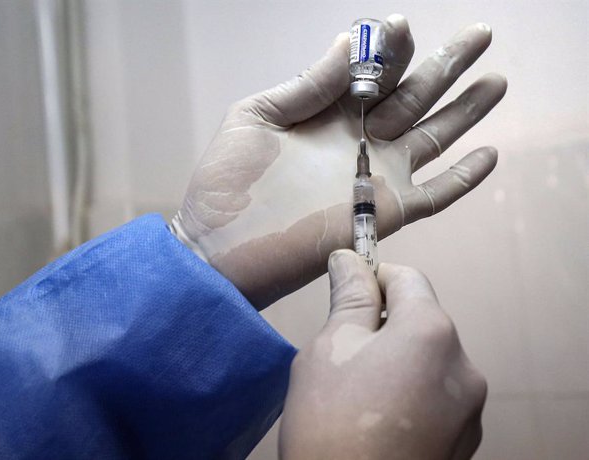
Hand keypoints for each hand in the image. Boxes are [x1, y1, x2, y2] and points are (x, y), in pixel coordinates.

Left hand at [172, 15, 506, 307]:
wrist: (221, 247)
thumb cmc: (227, 182)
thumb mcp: (257, 118)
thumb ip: (305, 85)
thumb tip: (348, 41)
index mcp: (327, 114)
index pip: (372, 72)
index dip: (390, 48)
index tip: (400, 25)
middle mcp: (359, 140)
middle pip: (414, 96)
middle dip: (446, 64)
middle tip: (481, 33)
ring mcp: (376, 177)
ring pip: (433, 137)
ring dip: (466, 110)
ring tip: (496, 81)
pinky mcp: (386, 213)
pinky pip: (436, 194)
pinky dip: (464, 177)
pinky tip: (490, 153)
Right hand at [279, 250, 486, 459]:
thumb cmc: (330, 422)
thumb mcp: (330, 347)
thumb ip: (349, 297)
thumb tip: (349, 259)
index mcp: (432, 333)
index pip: (407, 278)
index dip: (373, 278)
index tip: (346, 292)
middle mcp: (464, 367)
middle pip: (421, 321)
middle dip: (383, 325)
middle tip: (342, 352)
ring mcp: (469, 409)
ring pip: (429, 361)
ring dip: (398, 361)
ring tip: (356, 393)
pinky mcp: (464, 442)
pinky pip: (437, 398)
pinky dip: (411, 395)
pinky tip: (377, 420)